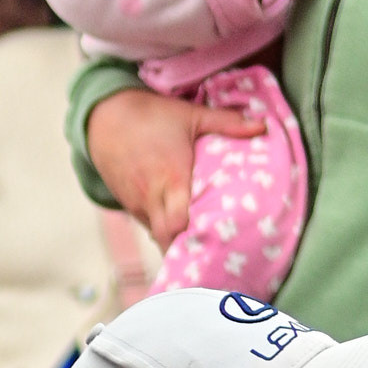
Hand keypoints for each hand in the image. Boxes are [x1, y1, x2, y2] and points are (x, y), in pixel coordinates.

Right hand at [84, 85, 266, 249]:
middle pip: (167, 238)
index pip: (179, 222)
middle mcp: (151, 195)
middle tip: (216, 252)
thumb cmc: (151, 115)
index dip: (197, 234)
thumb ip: (227, 123)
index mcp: (171, 177)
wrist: (104, 116)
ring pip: (157, 236)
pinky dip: (163, 230)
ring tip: (201, 246)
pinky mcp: (127, 204)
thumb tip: (263, 126)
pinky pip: (148, 225)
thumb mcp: (190, 115)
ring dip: (176, 242)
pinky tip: (180, 229)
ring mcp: (137, 202)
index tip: (221, 238)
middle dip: (188, 249)